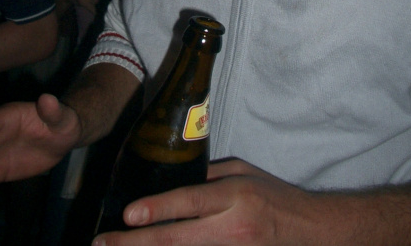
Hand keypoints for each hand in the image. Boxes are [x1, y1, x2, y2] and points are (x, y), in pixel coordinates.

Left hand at [91, 159, 315, 245]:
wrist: (308, 230)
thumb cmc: (272, 195)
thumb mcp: (241, 172)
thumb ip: (207, 176)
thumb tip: (169, 177)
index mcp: (234, 196)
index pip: (190, 202)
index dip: (158, 209)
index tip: (128, 215)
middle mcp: (231, 227)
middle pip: (176, 239)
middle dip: (135, 244)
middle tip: (102, 244)